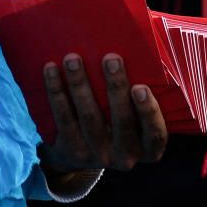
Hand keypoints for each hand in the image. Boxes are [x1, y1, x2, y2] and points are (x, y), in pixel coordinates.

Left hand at [40, 53, 167, 173]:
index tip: (139, 87)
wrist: (85, 152)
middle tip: (110, 58)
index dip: (148, 112)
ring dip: (80, 84)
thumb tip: (142, 50)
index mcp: (148, 149)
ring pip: (89, 117)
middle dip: (116, 87)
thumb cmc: (122, 123)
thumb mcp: (139, 122)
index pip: (155, 134)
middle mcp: (126, 156)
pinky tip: (52, 70)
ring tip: (73, 59)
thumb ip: (143, 98)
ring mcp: (98, 155)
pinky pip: (64, 118)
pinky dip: (56, 92)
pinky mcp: (72, 150)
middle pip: (122, 121)